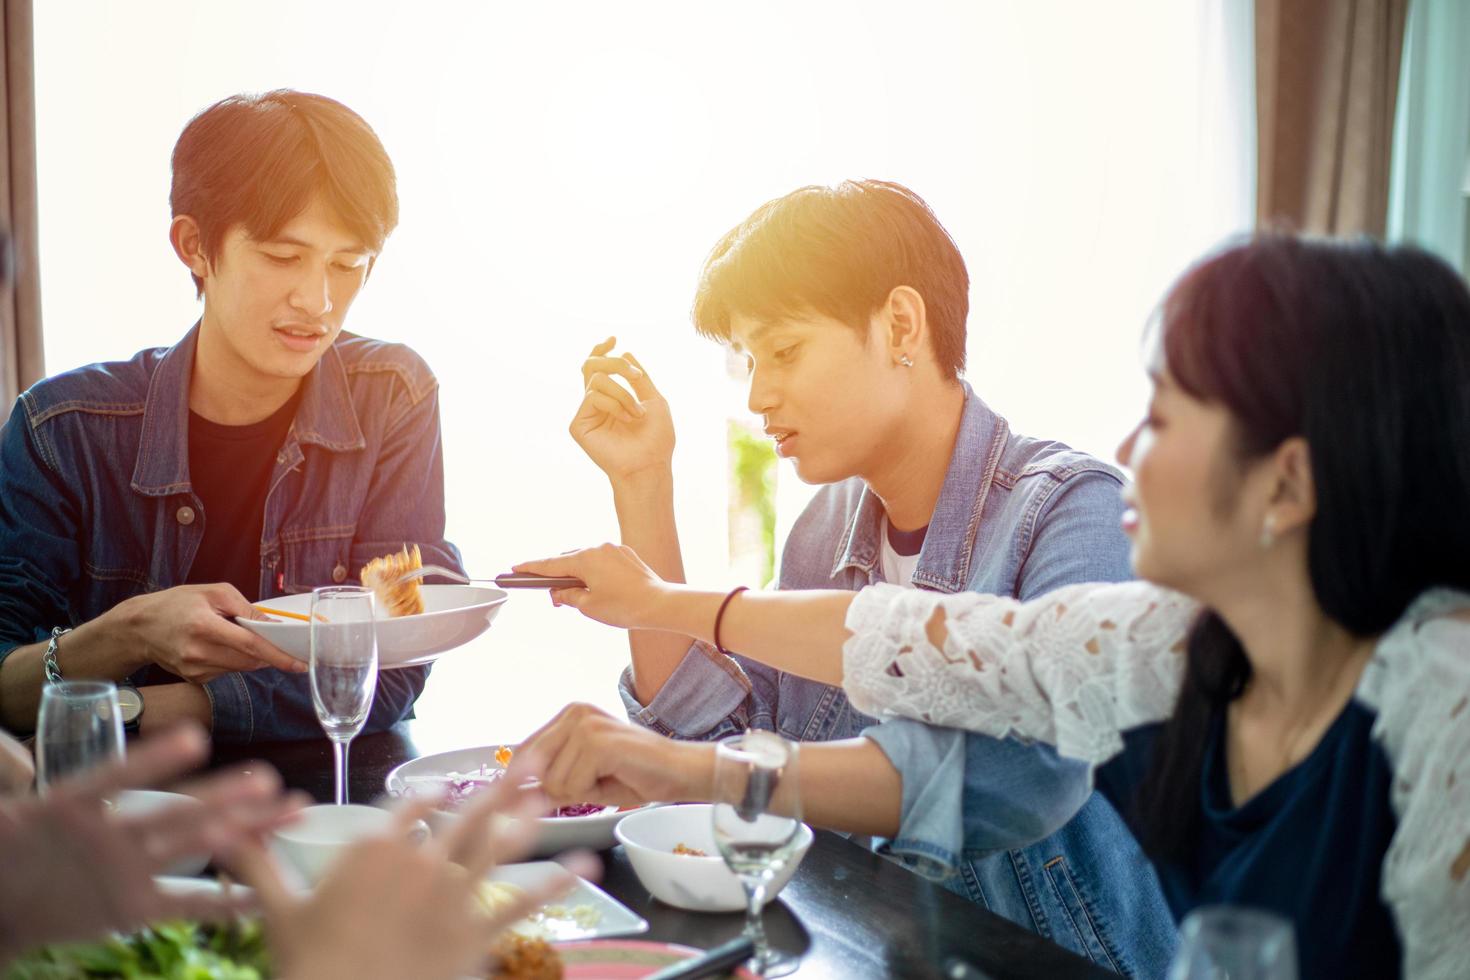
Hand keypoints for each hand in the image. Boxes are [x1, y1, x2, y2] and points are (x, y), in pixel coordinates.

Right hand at [0, 724, 306, 963]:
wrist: (0, 906)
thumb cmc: (25, 844)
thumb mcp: (34, 805)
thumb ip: (53, 774)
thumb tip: (31, 747)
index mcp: (71, 803)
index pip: (117, 776)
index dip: (154, 759)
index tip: (194, 738)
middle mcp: (102, 838)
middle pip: (173, 813)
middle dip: (225, 796)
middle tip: (268, 780)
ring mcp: (122, 874)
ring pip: (192, 846)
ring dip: (244, 828)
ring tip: (284, 809)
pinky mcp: (133, 908)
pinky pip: (189, 901)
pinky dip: (229, 898)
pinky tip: (268, 889)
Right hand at [110, 583, 305, 682]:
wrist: (139, 628)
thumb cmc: (177, 604)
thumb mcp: (213, 593)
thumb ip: (246, 608)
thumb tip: (273, 624)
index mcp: (204, 626)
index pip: (250, 645)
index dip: (278, 655)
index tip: (299, 663)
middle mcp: (198, 653)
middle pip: (249, 660)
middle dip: (268, 653)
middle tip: (278, 641)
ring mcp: (195, 670)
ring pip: (240, 667)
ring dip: (249, 655)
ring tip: (232, 635)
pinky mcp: (194, 679)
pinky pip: (226, 671)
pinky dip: (233, 660)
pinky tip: (219, 646)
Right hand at [233, 780, 597, 979]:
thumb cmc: (309, 963)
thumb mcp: (279, 911)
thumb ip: (257, 864)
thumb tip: (222, 828)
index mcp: (375, 849)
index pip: (409, 811)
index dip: (429, 798)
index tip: (442, 788)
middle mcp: (421, 861)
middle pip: (467, 815)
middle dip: (500, 785)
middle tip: (532, 760)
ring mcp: (452, 894)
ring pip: (498, 846)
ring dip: (528, 820)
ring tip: (552, 797)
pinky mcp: (476, 930)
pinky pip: (523, 902)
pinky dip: (558, 884)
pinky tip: (586, 867)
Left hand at [510, 702, 712, 807]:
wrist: (680, 771)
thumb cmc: (636, 774)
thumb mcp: (583, 774)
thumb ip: (551, 777)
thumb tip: (513, 792)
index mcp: (569, 714)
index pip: (524, 751)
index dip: (527, 779)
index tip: (531, 796)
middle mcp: (574, 712)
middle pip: (535, 769)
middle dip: (559, 789)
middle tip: (594, 783)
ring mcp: (586, 724)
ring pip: (553, 782)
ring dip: (580, 792)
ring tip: (609, 778)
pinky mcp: (598, 742)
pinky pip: (573, 786)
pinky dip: (593, 793)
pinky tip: (617, 778)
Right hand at [513, 543, 672, 630]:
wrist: (659, 604)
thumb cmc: (624, 607)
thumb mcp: (588, 606)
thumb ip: (568, 596)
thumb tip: (560, 592)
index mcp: (584, 559)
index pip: (550, 564)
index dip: (531, 568)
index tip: (515, 569)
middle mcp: (598, 548)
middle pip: (568, 560)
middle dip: (558, 576)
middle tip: (554, 596)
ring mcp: (613, 549)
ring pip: (586, 558)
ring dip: (577, 573)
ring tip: (575, 593)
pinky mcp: (626, 554)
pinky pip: (602, 559)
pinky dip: (594, 570)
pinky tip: (596, 586)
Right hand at [570, 337, 674, 485]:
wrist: (650, 464)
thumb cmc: (656, 438)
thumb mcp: (654, 400)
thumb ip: (639, 377)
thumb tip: (624, 351)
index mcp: (611, 397)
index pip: (598, 368)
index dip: (601, 350)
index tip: (613, 339)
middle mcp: (596, 403)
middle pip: (592, 365)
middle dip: (616, 364)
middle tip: (634, 376)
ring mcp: (586, 413)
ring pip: (596, 379)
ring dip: (623, 393)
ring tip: (637, 413)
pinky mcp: (578, 425)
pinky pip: (593, 396)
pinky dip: (615, 404)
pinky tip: (626, 419)